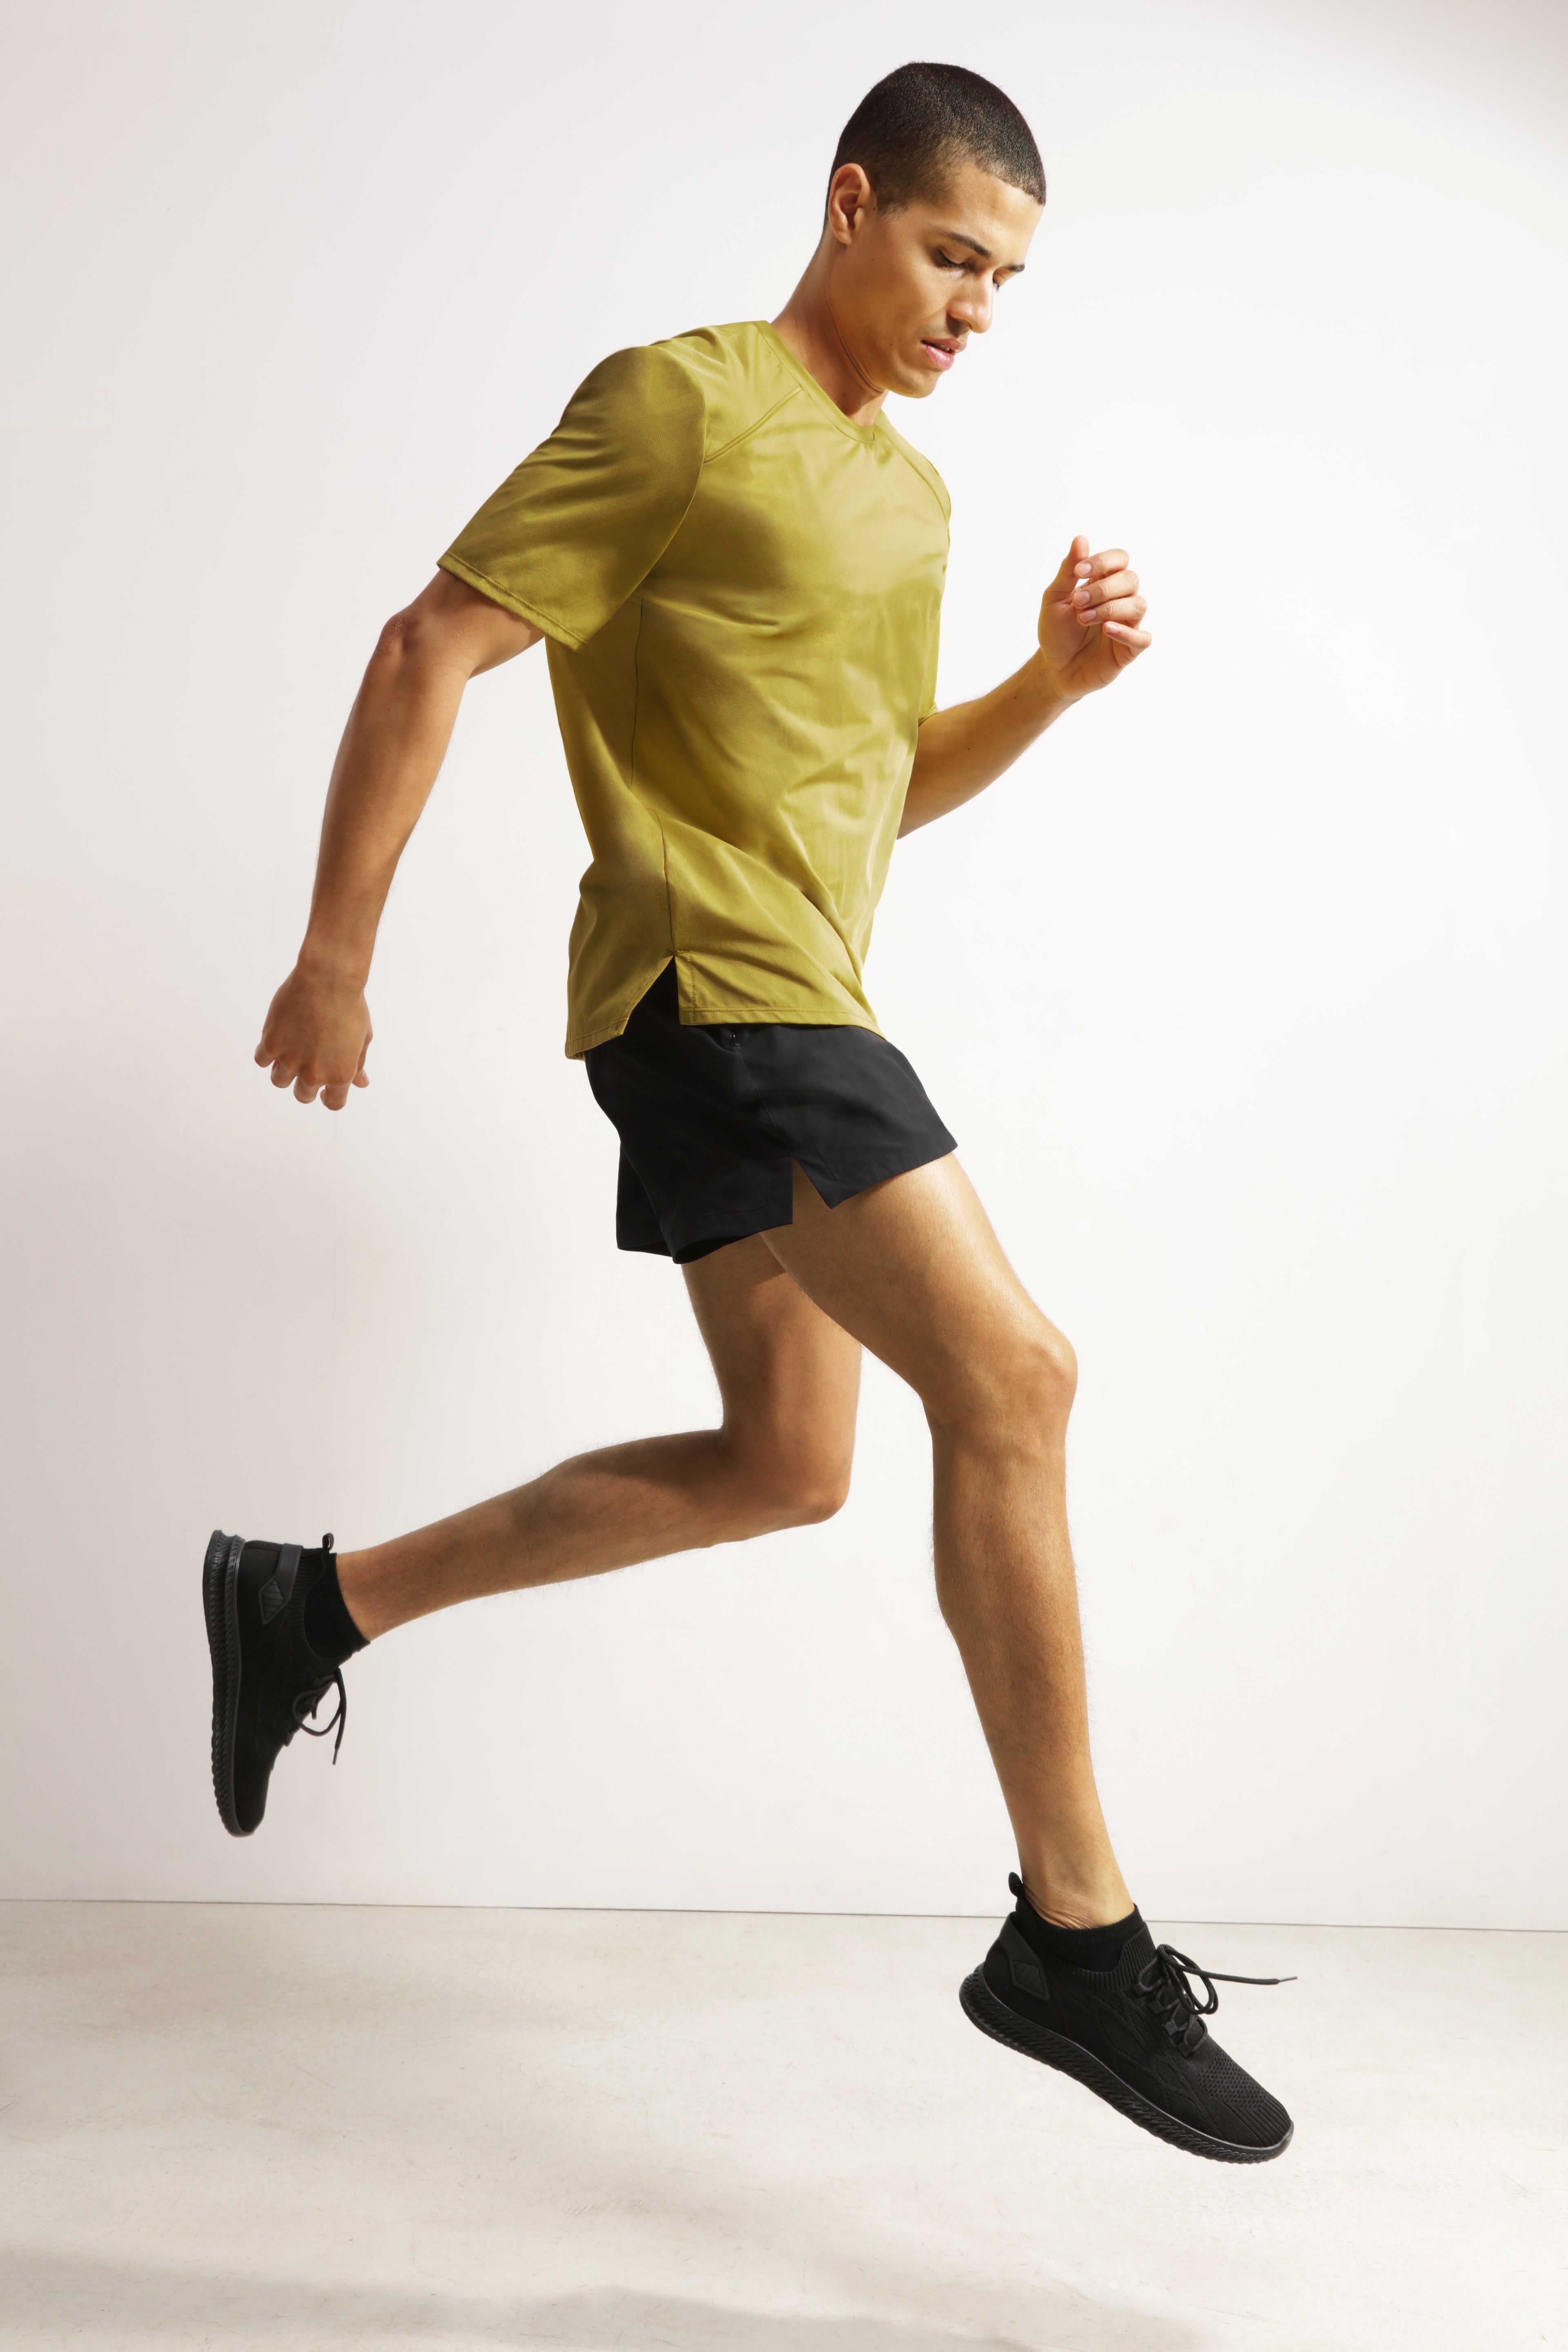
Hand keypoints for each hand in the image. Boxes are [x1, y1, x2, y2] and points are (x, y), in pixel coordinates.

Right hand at [255, 962, 372, 1109]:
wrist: (328, 979)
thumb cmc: (350, 1005)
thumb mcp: (363, 1038)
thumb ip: (358, 1064)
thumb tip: (361, 1084)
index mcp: (340, 1075)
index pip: (332, 1104)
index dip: (329, 1098)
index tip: (325, 1090)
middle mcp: (314, 1073)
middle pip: (302, 1096)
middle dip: (305, 1084)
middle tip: (308, 1062)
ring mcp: (291, 1059)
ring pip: (278, 1081)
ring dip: (284, 1070)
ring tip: (292, 1050)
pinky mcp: (271, 1043)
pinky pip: (261, 1060)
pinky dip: (267, 1053)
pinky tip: (277, 1040)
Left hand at [1036, 534, 1150, 700]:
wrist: (1053, 669)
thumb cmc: (1056, 632)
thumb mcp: (1054, 599)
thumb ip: (1068, 571)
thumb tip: (1081, 539)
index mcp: (1104, 583)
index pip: (1119, 559)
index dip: (1103, 561)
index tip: (1078, 571)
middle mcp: (1121, 600)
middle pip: (1131, 579)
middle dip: (1103, 588)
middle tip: (1077, 602)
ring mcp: (1127, 625)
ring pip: (1138, 605)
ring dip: (1110, 608)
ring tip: (1084, 618)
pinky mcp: (1128, 650)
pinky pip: (1143, 638)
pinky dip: (1127, 632)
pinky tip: (1107, 629)